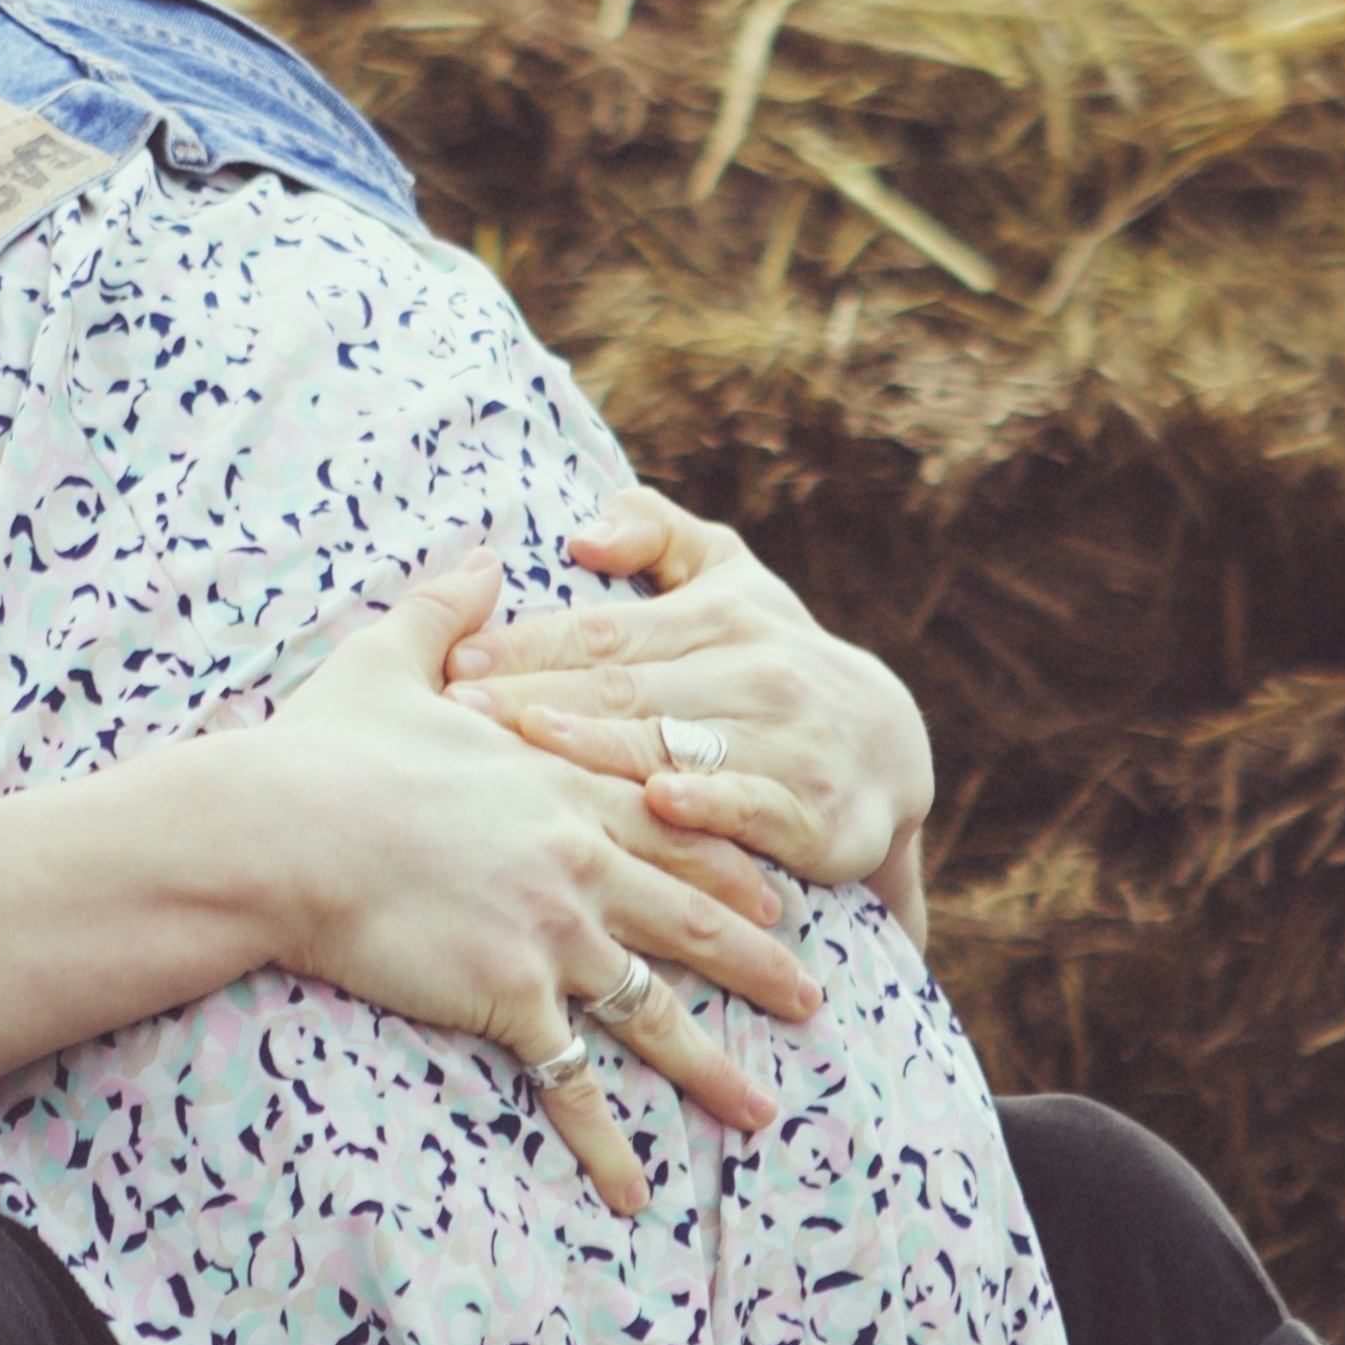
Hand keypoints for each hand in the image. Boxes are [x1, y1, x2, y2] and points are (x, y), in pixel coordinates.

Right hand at [255, 550, 823, 1213]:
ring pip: (661, 1009)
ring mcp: (553, 933)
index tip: (780, 895)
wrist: (280, 829)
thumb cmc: (323, 751)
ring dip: (715, 1068)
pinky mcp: (510, 996)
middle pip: (697, 920)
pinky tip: (638, 1194)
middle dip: (765, 964)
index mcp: (563, 788)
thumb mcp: (390, 661)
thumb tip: (478, 556)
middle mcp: (579, 862)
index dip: (733, 865)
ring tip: (763, 1113)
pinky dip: (608, 1144)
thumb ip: (447, 610)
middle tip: (820, 1000)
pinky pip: (574, 1082)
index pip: (673, 828)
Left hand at [444, 489, 937, 951]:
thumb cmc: (772, 659)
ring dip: (600, 749)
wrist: (890, 751)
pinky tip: (656, 802)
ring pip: (677, 746)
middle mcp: (751, 673)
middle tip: (457, 711)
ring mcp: (785, 743)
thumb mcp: (728, 579)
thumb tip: (582, 531)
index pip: (603, 632)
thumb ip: (657, 533)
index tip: (455, 658)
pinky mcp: (818, 813)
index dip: (529, 644)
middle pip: (624, 689)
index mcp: (715, 617)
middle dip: (536, 698)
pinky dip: (710, 806)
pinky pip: (756, 807)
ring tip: (524, 750)